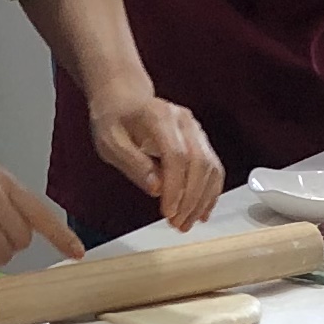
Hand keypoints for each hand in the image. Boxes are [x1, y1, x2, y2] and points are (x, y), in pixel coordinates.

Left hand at [81, 84, 223, 231]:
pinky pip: (213, 168)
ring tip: (187, 223)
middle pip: (199, 163)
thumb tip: (156, 188)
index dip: (175, 187)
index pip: (177, 155)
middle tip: (178, 224)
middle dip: (191, 199)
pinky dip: (210, 192)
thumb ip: (133, 163)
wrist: (124, 99)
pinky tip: (201, 212)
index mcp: (160, 117)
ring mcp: (196, 129)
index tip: (168, 212)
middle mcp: (184, 121)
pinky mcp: (201, 140)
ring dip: (202, 200)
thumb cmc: (114, 120)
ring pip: (211, 167)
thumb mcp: (110, 142)